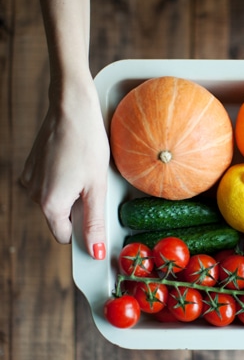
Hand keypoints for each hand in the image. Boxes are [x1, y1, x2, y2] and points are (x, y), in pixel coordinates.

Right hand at [20, 76, 109, 258]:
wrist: (71, 108)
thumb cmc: (87, 144)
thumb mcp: (97, 187)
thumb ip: (94, 222)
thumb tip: (96, 251)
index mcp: (49, 204)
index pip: (64, 236)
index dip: (83, 231)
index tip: (96, 216)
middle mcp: (33, 194)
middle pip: (59, 217)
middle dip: (77, 209)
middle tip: (93, 185)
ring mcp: (29, 179)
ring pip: (54, 200)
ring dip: (70, 193)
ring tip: (84, 170)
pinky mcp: (31, 166)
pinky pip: (48, 184)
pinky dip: (62, 180)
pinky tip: (73, 162)